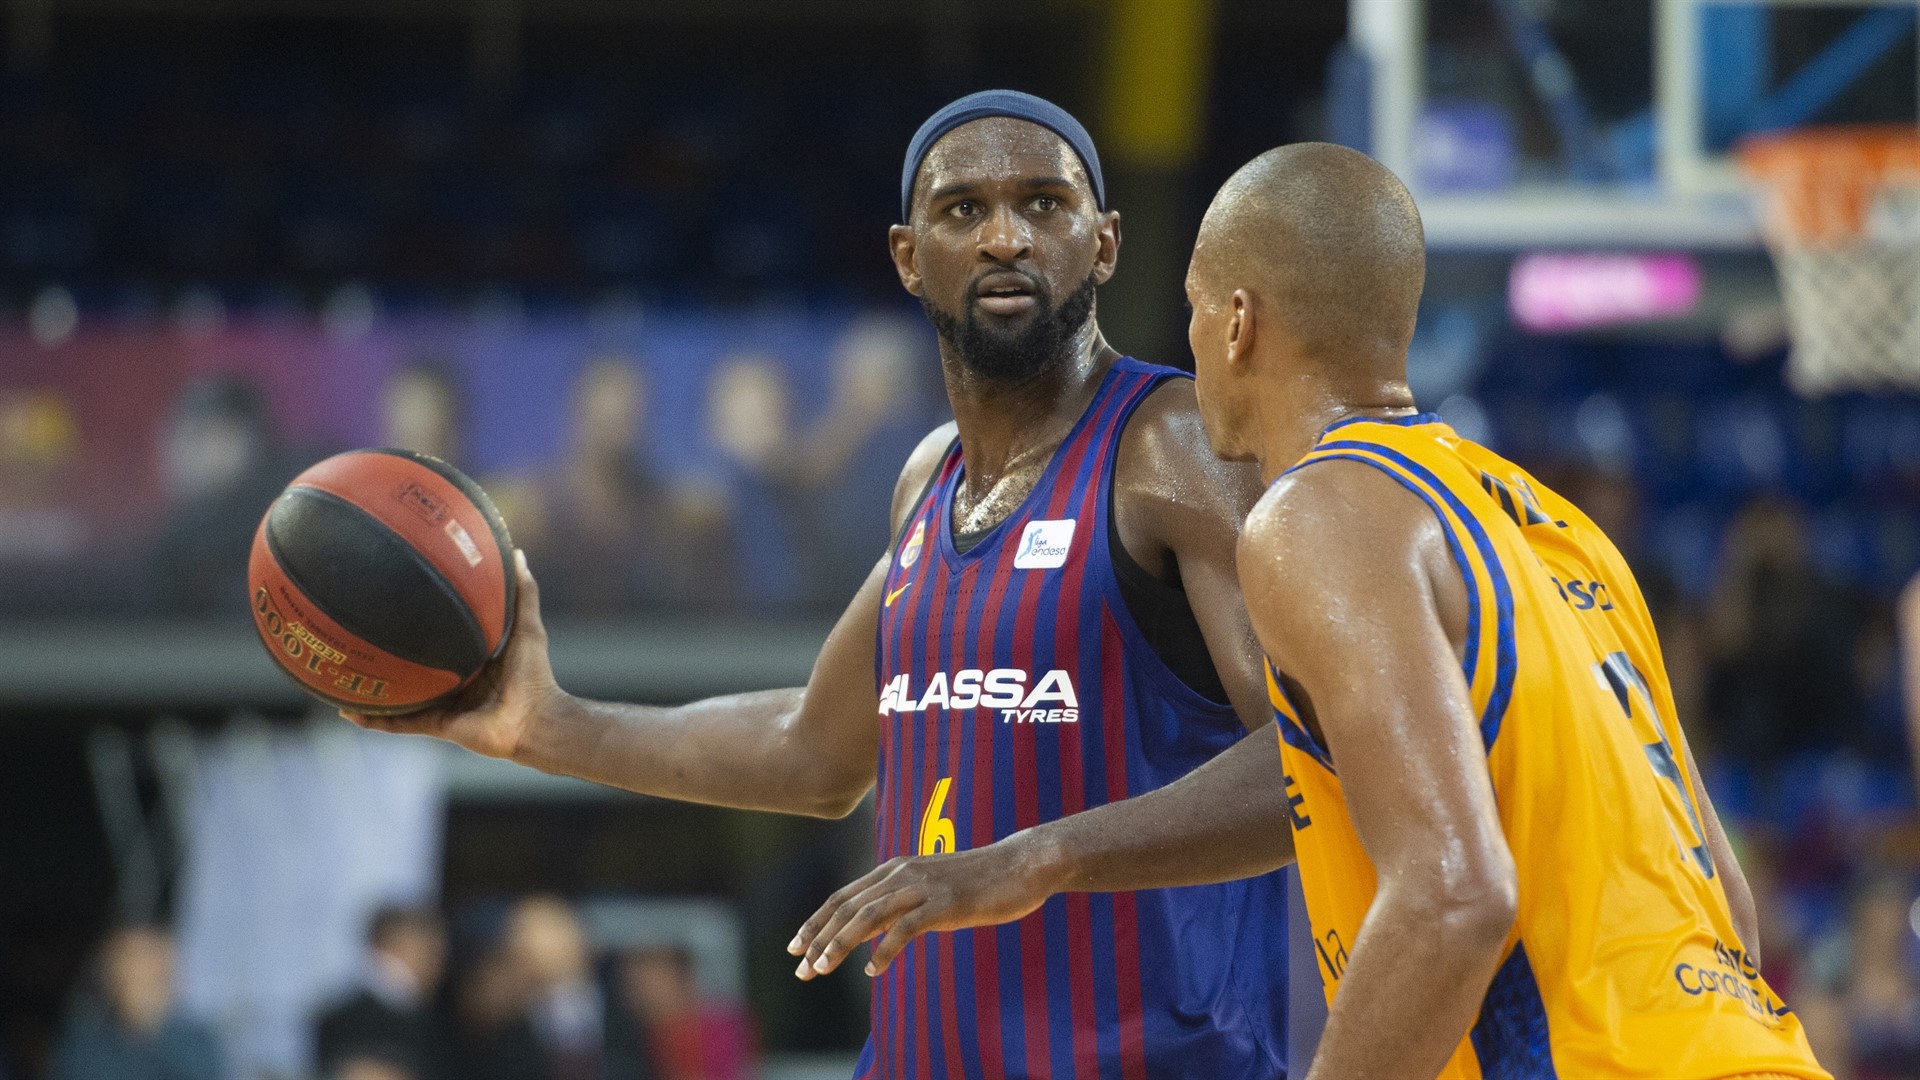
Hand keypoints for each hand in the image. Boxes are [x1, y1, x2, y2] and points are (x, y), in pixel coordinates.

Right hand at [341, 550, 562, 761]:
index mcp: (468, 661)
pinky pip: (399, 723)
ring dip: (370, 690)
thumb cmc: (535, 674)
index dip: (415, 626)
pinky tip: (349, 711)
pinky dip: (374, 720)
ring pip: (397, 698)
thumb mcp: (526, 626)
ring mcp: (442, 706)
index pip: (435, 639)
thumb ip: (523, 592)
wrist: (536, 720)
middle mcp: (451, 683)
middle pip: (411, 668)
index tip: (392, 606)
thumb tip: (518, 553)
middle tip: (356, 637)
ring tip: (340, 676)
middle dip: (385, 657)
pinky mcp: (436, 725)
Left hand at [787, 831, 1067, 979]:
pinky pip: (906, 927)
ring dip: (840, 943)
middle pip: (848, 906)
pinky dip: (885, 949)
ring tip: (821, 968)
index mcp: (896, 869)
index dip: (816, 921)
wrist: (1021, 864)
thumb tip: (876, 928)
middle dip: (819, 937)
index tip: (796, 945)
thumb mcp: (931, 887)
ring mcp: (923, 886)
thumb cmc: (978, 879)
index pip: (844, 896)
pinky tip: (872, 970)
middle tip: (800, 967)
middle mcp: (902, 873)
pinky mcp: (945, 903)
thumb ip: (902, 902)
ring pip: (869, 915)